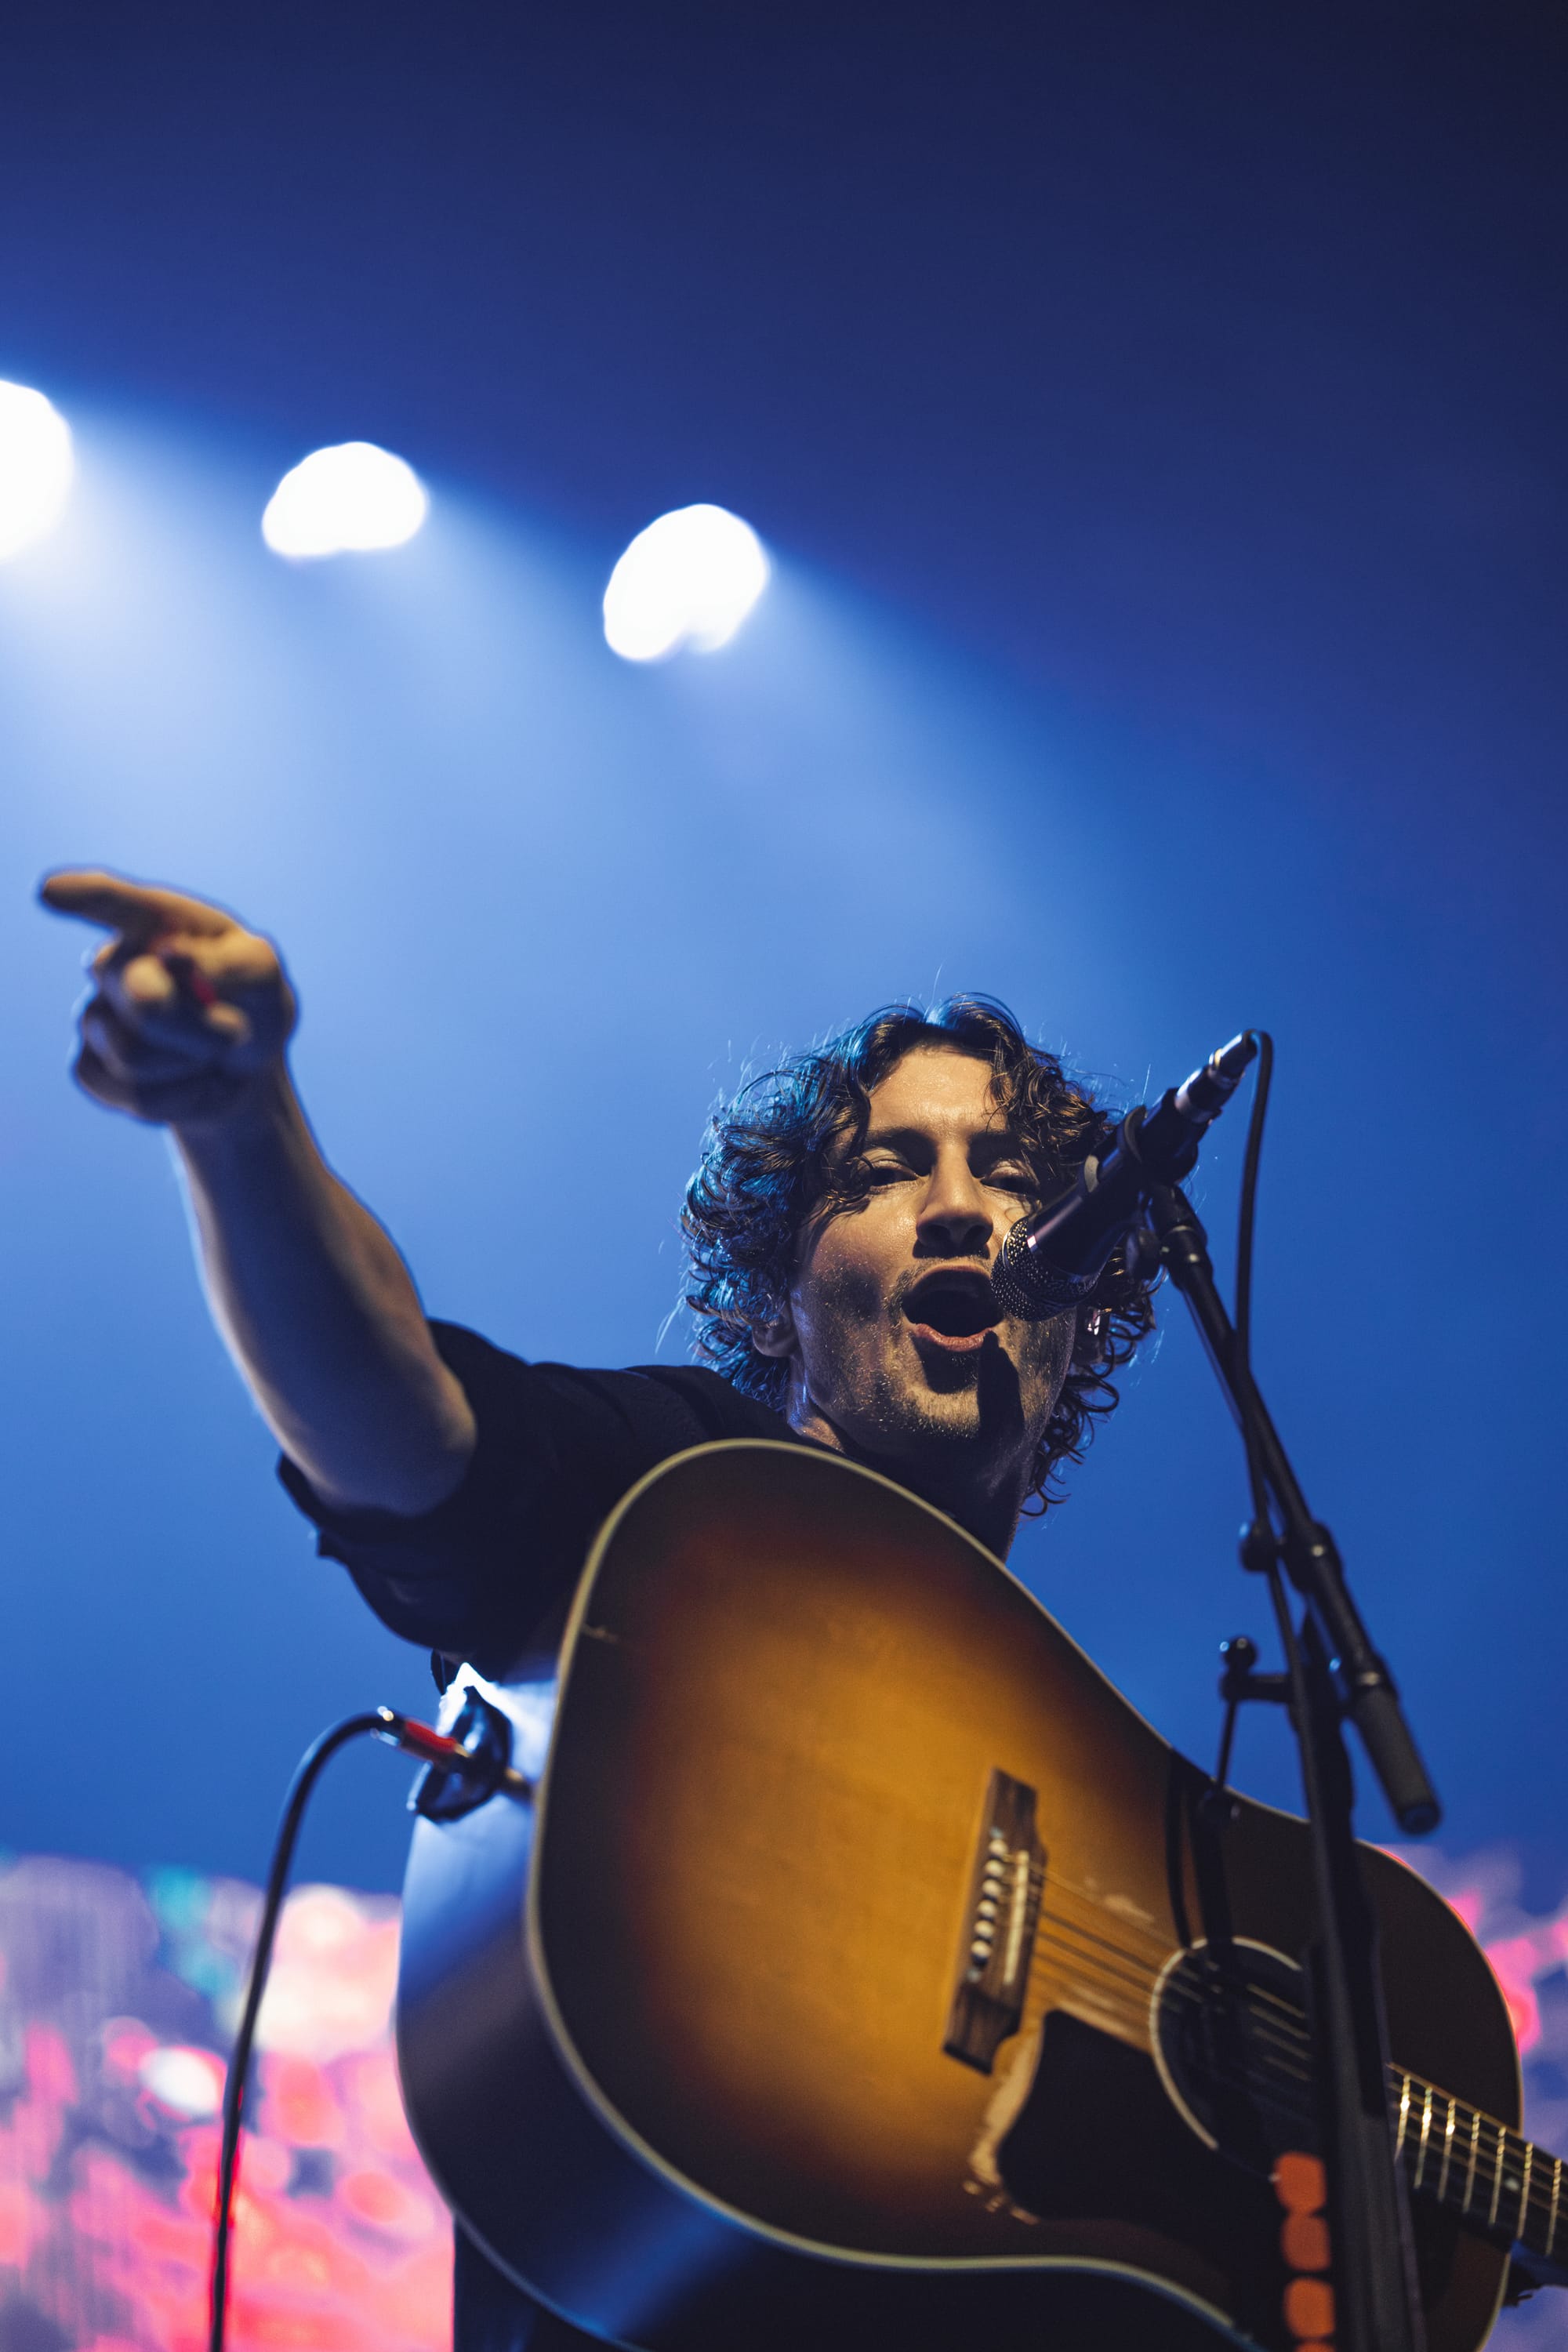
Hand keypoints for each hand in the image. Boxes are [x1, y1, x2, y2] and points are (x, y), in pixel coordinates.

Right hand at [39, 869, 297, 1126]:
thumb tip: (173, 958)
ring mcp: (95, 1015)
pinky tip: (191, 1078)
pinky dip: (184, 1096)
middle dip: (200, 1027)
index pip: (111, 902)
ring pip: (135, 1055)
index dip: (82, 896)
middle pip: (144, 999)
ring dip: (194, 1062)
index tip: (52, 892)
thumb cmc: (251, 1001)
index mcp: (154, 923)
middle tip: (236, 1031)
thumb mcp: (263, 974)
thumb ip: (232, 963)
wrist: (242, 1065)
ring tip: (211, 1051)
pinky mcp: (91, 1067)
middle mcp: (114, 963)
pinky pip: (136, 1095)